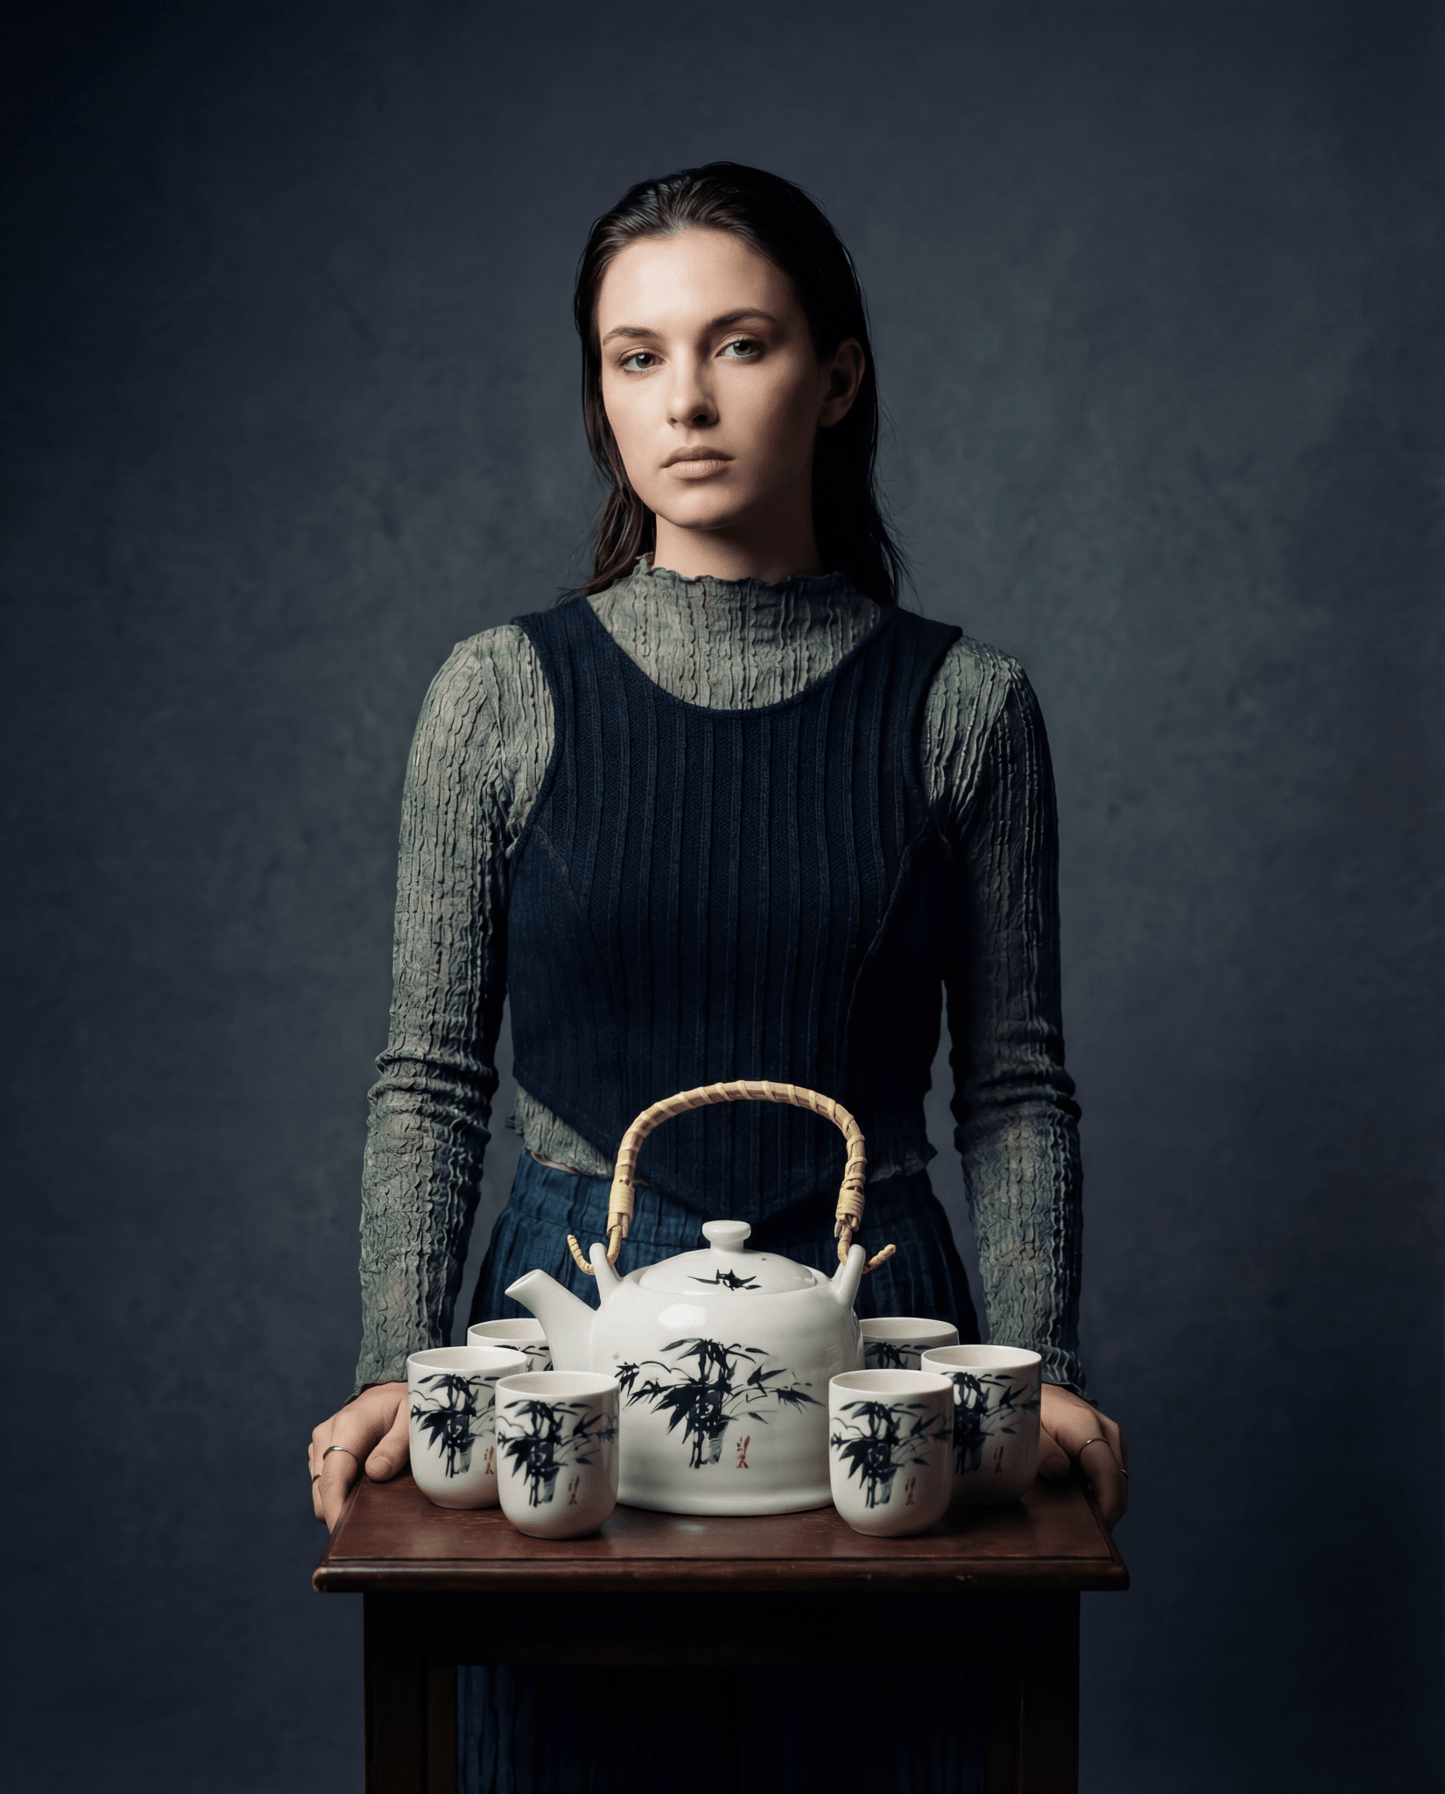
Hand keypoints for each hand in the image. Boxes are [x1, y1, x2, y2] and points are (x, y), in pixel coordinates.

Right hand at [309, 1381, 408, 1528]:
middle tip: (365, 1533)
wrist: (390, 1391)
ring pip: (319, 1488)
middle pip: (322, 1489)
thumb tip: (375, 1474)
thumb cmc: (405, 1404)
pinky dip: (337, 1494)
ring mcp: (320, 1443)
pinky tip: (360, 1494)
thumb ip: (396, 1446)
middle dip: (336, 1513)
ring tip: (367, 1512)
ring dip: (337, 1503)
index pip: (333, 1478)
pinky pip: (323, 1482)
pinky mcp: (320, 1452)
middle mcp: (327, 1433)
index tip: (342, 1535)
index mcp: (348, 1425)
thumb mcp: (412, 1420)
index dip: (334, 1511)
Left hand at [1037, 1383, 1128, 1529]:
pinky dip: (1103, 1490)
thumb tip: (1060, 1472)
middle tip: (1087, 1537)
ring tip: (1084, 1522)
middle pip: (1118, 1482)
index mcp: (1087, 1426)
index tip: (1099, 1531)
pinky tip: (1085, 1502)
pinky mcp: (1110, 1443)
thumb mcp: (1026, 1425)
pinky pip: (1112, 1473)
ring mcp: (1112, 1436)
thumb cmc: (1028, 1406)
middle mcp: (1107, 1431)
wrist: (1036, 1383)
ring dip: (1106, 1501)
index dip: (1107, 1507)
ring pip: (1118, 1480)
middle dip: (1108, 1511)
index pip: (1107, 1473)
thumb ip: (1041, 1448)